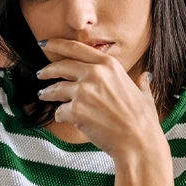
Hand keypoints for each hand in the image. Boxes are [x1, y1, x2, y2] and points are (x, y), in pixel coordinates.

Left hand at [36, 38, 161, 157]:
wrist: (138, 142)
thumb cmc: (143, 121)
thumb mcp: (144, 95)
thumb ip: (140, 82)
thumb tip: (145, 76)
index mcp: (109, 65)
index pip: (76, 48)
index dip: (57, 44)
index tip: (46, 44)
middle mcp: (95, 74)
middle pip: (61, 66)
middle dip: (47, 70)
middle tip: (40, 73)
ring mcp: (83, 92)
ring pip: (56, 89)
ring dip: (47, 92)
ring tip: (43, 95)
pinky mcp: (76, 110)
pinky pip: (59, 111)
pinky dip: (60, 115)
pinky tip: (63, 117)